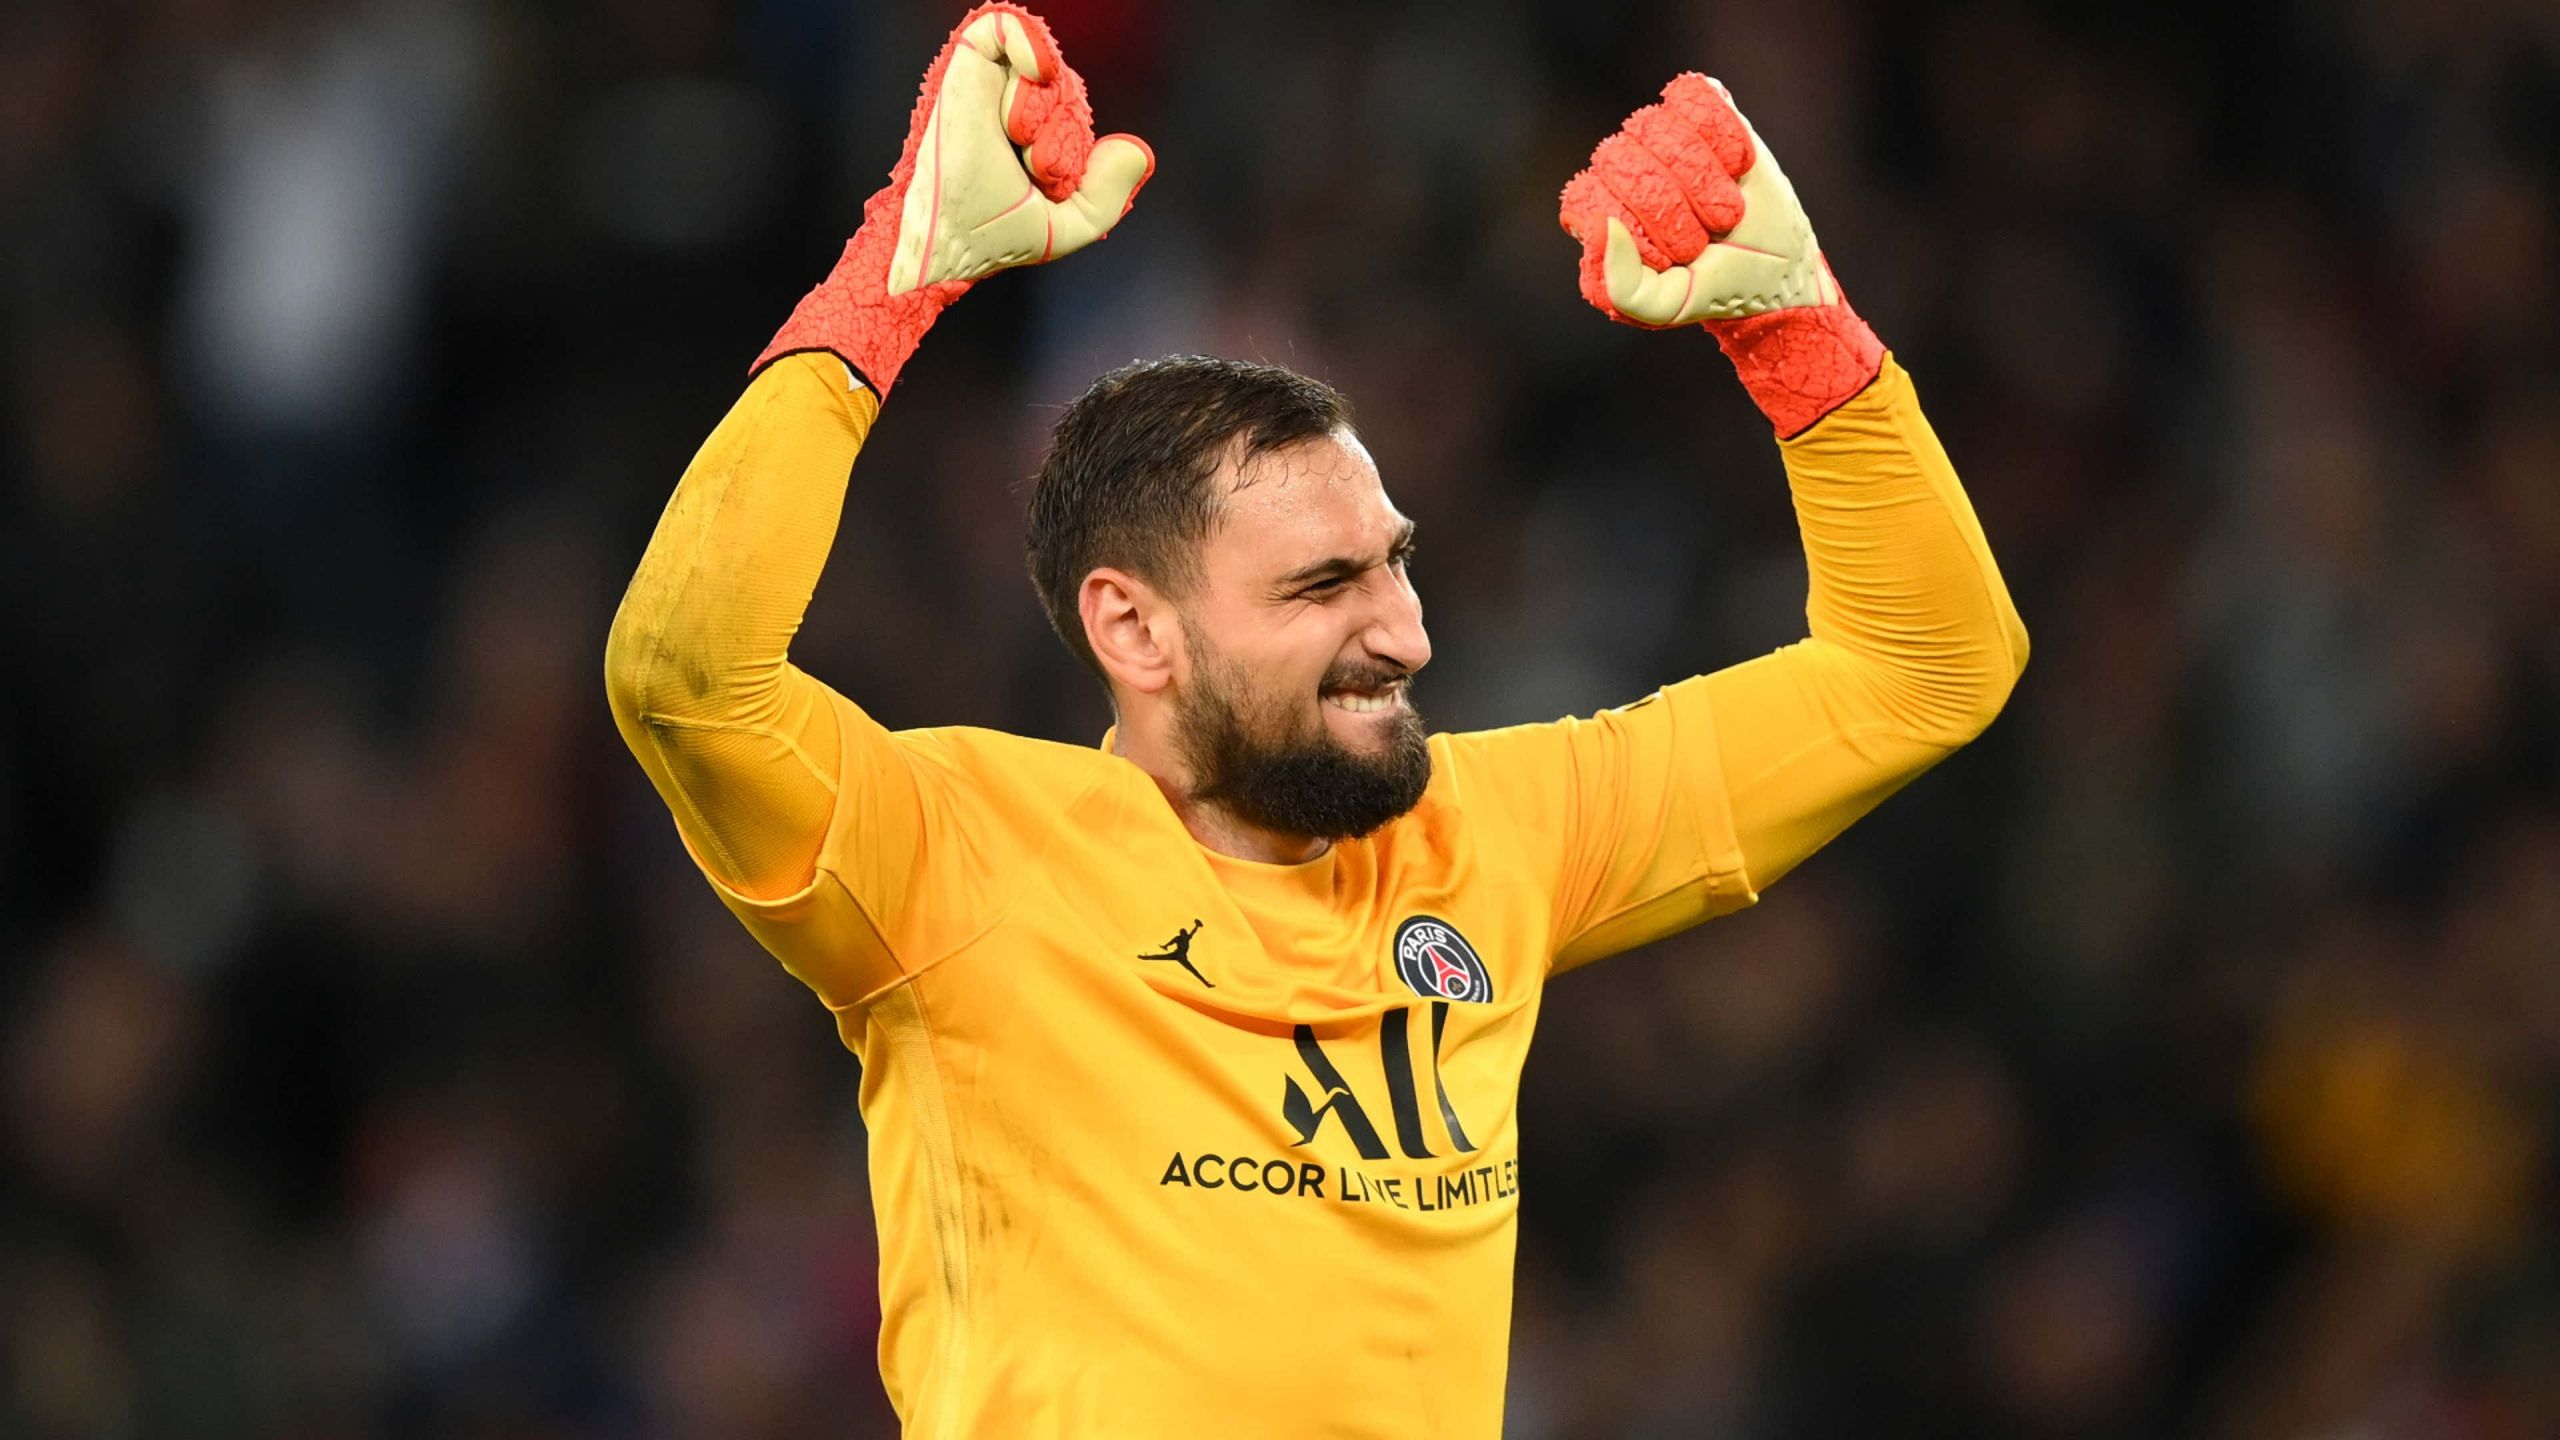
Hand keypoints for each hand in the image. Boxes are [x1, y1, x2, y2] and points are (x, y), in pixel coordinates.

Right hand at [758, 3, 1153, 393]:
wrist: (950, 244)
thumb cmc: (996, 237)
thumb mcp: (1071, 226)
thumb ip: (1110, 193)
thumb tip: (1136, 148)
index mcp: (1032, 136)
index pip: (1076, 114)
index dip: (1073, 147)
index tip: (1047, 181)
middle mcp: (1010, 105)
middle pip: (1066, 90)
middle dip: (1061, 133)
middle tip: (1032, 167)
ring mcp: (988, 87)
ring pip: (1045, 67)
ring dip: (1043, 110)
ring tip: (1018, 143)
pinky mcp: (966, 69)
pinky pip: (1005, 26)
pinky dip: (1030, 40)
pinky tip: (1040, 71)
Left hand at [1559, 75, 1881, 436]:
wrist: (1778, 266)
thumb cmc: (1714, 285)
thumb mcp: (1664, 306)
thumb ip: (1619, 287)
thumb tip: (1605, 224)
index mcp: (1599, 211)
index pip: (1589, 193)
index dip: (1637, 225)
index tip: (1672, 254)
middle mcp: (1624, 166)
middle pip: (1623, 157)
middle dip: (1675, 207)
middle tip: (1703, 234)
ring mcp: (1661, 133)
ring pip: (1661, 126)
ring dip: (1706, 178)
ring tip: (1722, 207)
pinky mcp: (1700, 108)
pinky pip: (1696, 97)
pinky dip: (1726, 137)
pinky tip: (1736, 166)